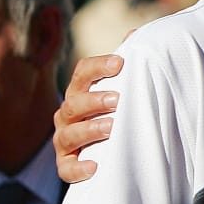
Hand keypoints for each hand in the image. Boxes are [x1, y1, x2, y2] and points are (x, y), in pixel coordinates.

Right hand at [54, 54, 123, 182]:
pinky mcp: (68, 165)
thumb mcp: (126, 88)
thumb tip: (137, 34)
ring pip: (68, 134)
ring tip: (111, 128)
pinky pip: (66, 169)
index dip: (99, 66)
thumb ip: (131, 65)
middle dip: (94, 100)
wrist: (107, 149)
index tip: (120, 63)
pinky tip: (95, 166)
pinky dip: (78, 169)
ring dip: (89, 130)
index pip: (82, 73)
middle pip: (73, 103)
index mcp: (82, 91)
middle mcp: (69, 115)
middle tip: (117, 99)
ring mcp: (66, 140)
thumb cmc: (119, 112)